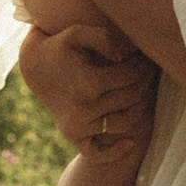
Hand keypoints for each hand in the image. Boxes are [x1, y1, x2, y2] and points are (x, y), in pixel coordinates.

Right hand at [19, 16, 158, 151]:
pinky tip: (131, 141)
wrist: (35, 68)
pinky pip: (98, 153)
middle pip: (131, 98)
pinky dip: (116, 152)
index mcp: (88, 83)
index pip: (131, 77)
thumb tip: (124, 57)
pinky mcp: (73, 137)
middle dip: (146, 83)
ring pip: (125, 124)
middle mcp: (84, 108)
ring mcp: (78, 126)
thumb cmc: (61, 46)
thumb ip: (103, 38)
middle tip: (150, 73)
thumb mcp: (77, 33)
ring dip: (141, 109)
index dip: (143, 66)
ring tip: (143, 94)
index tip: (146, 59)